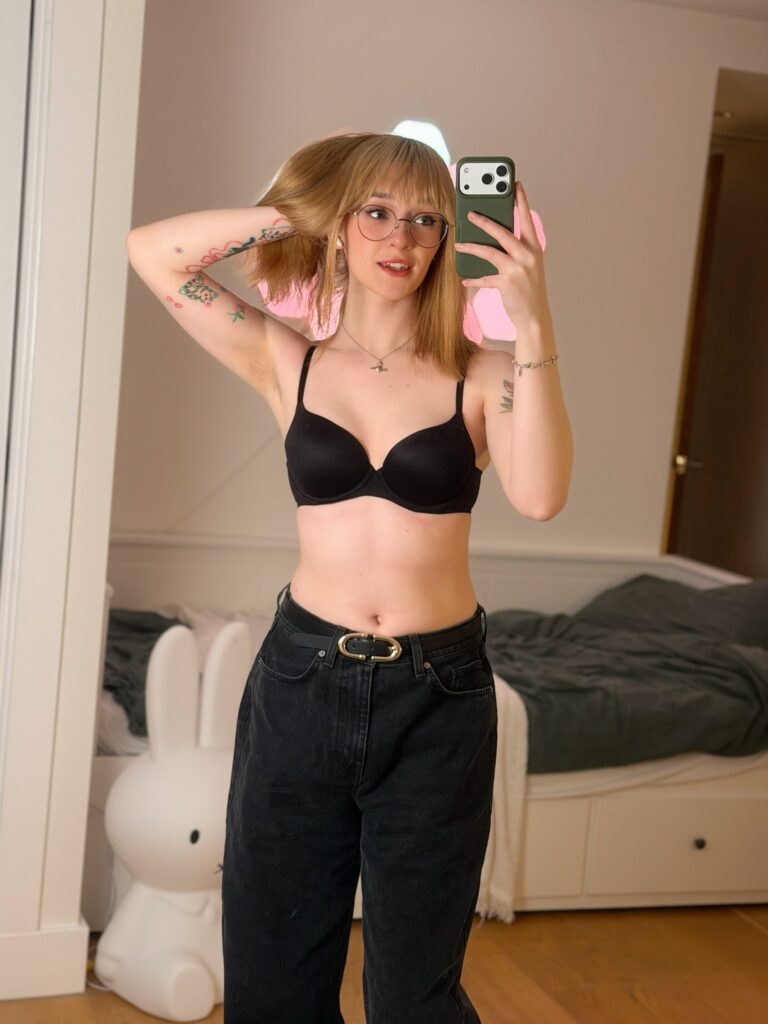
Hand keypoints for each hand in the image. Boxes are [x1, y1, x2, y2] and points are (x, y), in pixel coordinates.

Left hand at [455, 182, 550, 325]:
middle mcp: (528, 255)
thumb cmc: (529, 290)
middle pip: (503, 231)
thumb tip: (493, 238)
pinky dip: (473, 278)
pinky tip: (464, 279)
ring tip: (459, 244)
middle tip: (470, 213)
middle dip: (484, 221)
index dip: (521, 201)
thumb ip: (516, 250)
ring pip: (490, 251)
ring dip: (471, 246)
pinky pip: (484, 278)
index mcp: (534, 247)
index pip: (527, 219)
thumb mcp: (528, 266)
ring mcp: (518, 269)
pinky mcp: (507, 283)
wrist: (535, 317)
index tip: (514, 184)